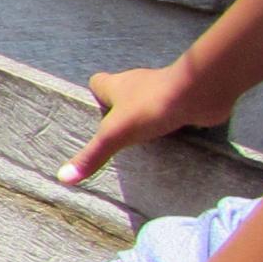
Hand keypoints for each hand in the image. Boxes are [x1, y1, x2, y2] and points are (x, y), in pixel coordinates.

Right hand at [57, 62, 219, 185]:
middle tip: (114, 137)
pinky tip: (167, 141)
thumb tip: (63, 178)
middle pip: (121, 95)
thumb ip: (92, 155)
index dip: (94, 97)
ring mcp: (161, 91)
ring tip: (138, 144)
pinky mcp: (183, 101)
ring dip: (144, 120)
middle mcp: (137, 84)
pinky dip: (167, 125)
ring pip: (146, 104)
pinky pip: (170, 113)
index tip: (93, 116)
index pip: (97, 83)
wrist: (199, 94)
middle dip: (118, 113)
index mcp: (115, 84)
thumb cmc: (150, 107)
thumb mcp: (115, 134)